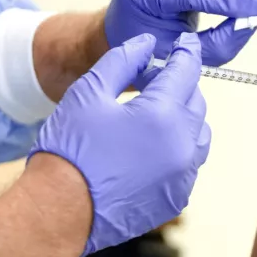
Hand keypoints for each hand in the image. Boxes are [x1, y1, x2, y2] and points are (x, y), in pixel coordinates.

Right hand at [29, 32, 209, 255]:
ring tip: (152, 116)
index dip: (186, 52)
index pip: (187, 72)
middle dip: (180, 86)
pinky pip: (189, 164)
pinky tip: (149, 148)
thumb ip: (123, 61)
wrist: (58, 212)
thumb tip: (148, 45)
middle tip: (154, 82)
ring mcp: (183, 175)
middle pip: (196, 102)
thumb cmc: (69, 152)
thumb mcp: (88, 93)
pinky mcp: (177, 197)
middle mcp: (182, 146)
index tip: (185, 43)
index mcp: (162, 115)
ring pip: (198, 134)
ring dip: (183, 118)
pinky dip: (178, 149)